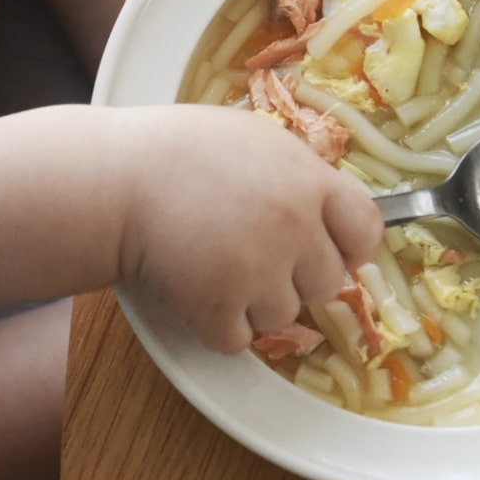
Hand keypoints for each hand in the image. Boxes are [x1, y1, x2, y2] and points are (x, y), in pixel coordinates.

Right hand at [113, 104, 384, 353]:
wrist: (112, 180)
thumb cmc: (176, 151)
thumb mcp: (254, 140)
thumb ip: (299, 174)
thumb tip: (328, 210)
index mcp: (307, 181)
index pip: (366, 230)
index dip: (349, 246)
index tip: (328, 249)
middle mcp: (293, 228)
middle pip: (326, 283)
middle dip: (293, 276)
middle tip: (250, 254)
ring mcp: (257, 271)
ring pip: (282, 315)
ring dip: (252, 302)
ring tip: (211, 263)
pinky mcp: (218, 307)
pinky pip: (239, 339)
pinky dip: (217, 325)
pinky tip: (193, 288)